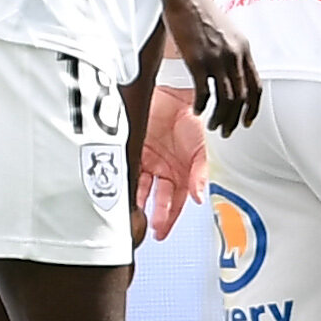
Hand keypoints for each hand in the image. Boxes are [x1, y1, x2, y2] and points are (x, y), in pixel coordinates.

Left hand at [136, 74, 209, 241]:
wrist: (173, 88)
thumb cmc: (192, 113)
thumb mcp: (201, 147)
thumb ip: (199, 174)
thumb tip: (199, 197)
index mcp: (182, 170)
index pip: (175, 201)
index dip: (169, 217)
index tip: (161, 232)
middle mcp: (163, 168)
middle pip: (155, 198)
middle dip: (152, 215)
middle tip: (145, 230)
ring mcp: (146, 158)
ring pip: (138, 187)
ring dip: (135, 202)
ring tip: (131, 215)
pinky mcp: (131, 147)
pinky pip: (125, 169)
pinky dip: (123, 181)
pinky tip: (119, 192)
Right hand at [154, 0, 257, 133]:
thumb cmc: (201, 11)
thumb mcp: (227, 31)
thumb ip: (231, 52)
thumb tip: (231, 73)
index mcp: (244, 48)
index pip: (256, 86)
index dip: (253, 108)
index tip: (247, 121)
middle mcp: (234, 55)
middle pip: (241, 98)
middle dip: (235, 119)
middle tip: (226, 130)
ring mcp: (216, 58)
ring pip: (225, 99)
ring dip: (219, 117)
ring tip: (212, 124)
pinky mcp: (197, 60)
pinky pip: (204, 92)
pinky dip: (202, 105)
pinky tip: (197, 109)